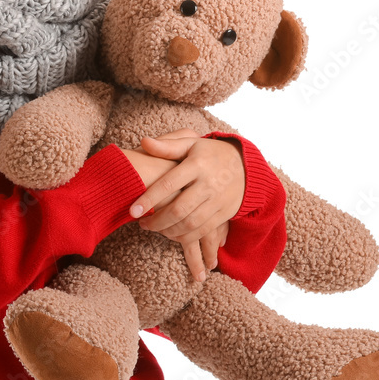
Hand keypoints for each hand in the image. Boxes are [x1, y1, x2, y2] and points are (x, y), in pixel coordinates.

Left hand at [127, 130, 245, 282]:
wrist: (246, 166)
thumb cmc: (210, 154)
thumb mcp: (191, 144)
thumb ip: (167, 146)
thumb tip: (144, 142)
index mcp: (196, 164)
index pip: (168, 184)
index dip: (149, 199)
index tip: (132, 211)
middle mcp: (208, 184)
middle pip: (179, 209)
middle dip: (157, 221)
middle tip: (142, 225)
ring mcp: (218, 200)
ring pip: (191, 224)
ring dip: (169, 231)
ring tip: (155, 229)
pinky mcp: (225, 213)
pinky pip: (203, 231)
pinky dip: (186, 237)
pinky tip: (173, 235)